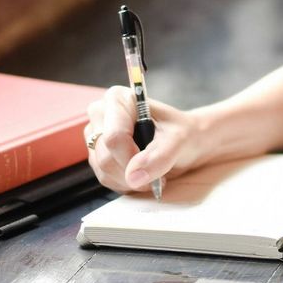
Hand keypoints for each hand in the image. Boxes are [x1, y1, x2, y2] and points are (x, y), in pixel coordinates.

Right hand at [84, 86, 202, 193]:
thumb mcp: (179, 140)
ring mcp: (96, 135)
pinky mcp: (97, 154)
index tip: (153, 165)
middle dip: (133, 172)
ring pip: (104, 171)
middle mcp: (101, 114)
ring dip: (131, 180)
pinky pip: (105, 179)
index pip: (114, 137)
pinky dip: (126, 183)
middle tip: (157, 171)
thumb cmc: (183, 133)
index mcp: (118, 99)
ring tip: (152, 171)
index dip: (131, 158)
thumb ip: (159, 156)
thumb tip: (134, 176)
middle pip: (106, 157)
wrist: (187, 142)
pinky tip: (141, 173)